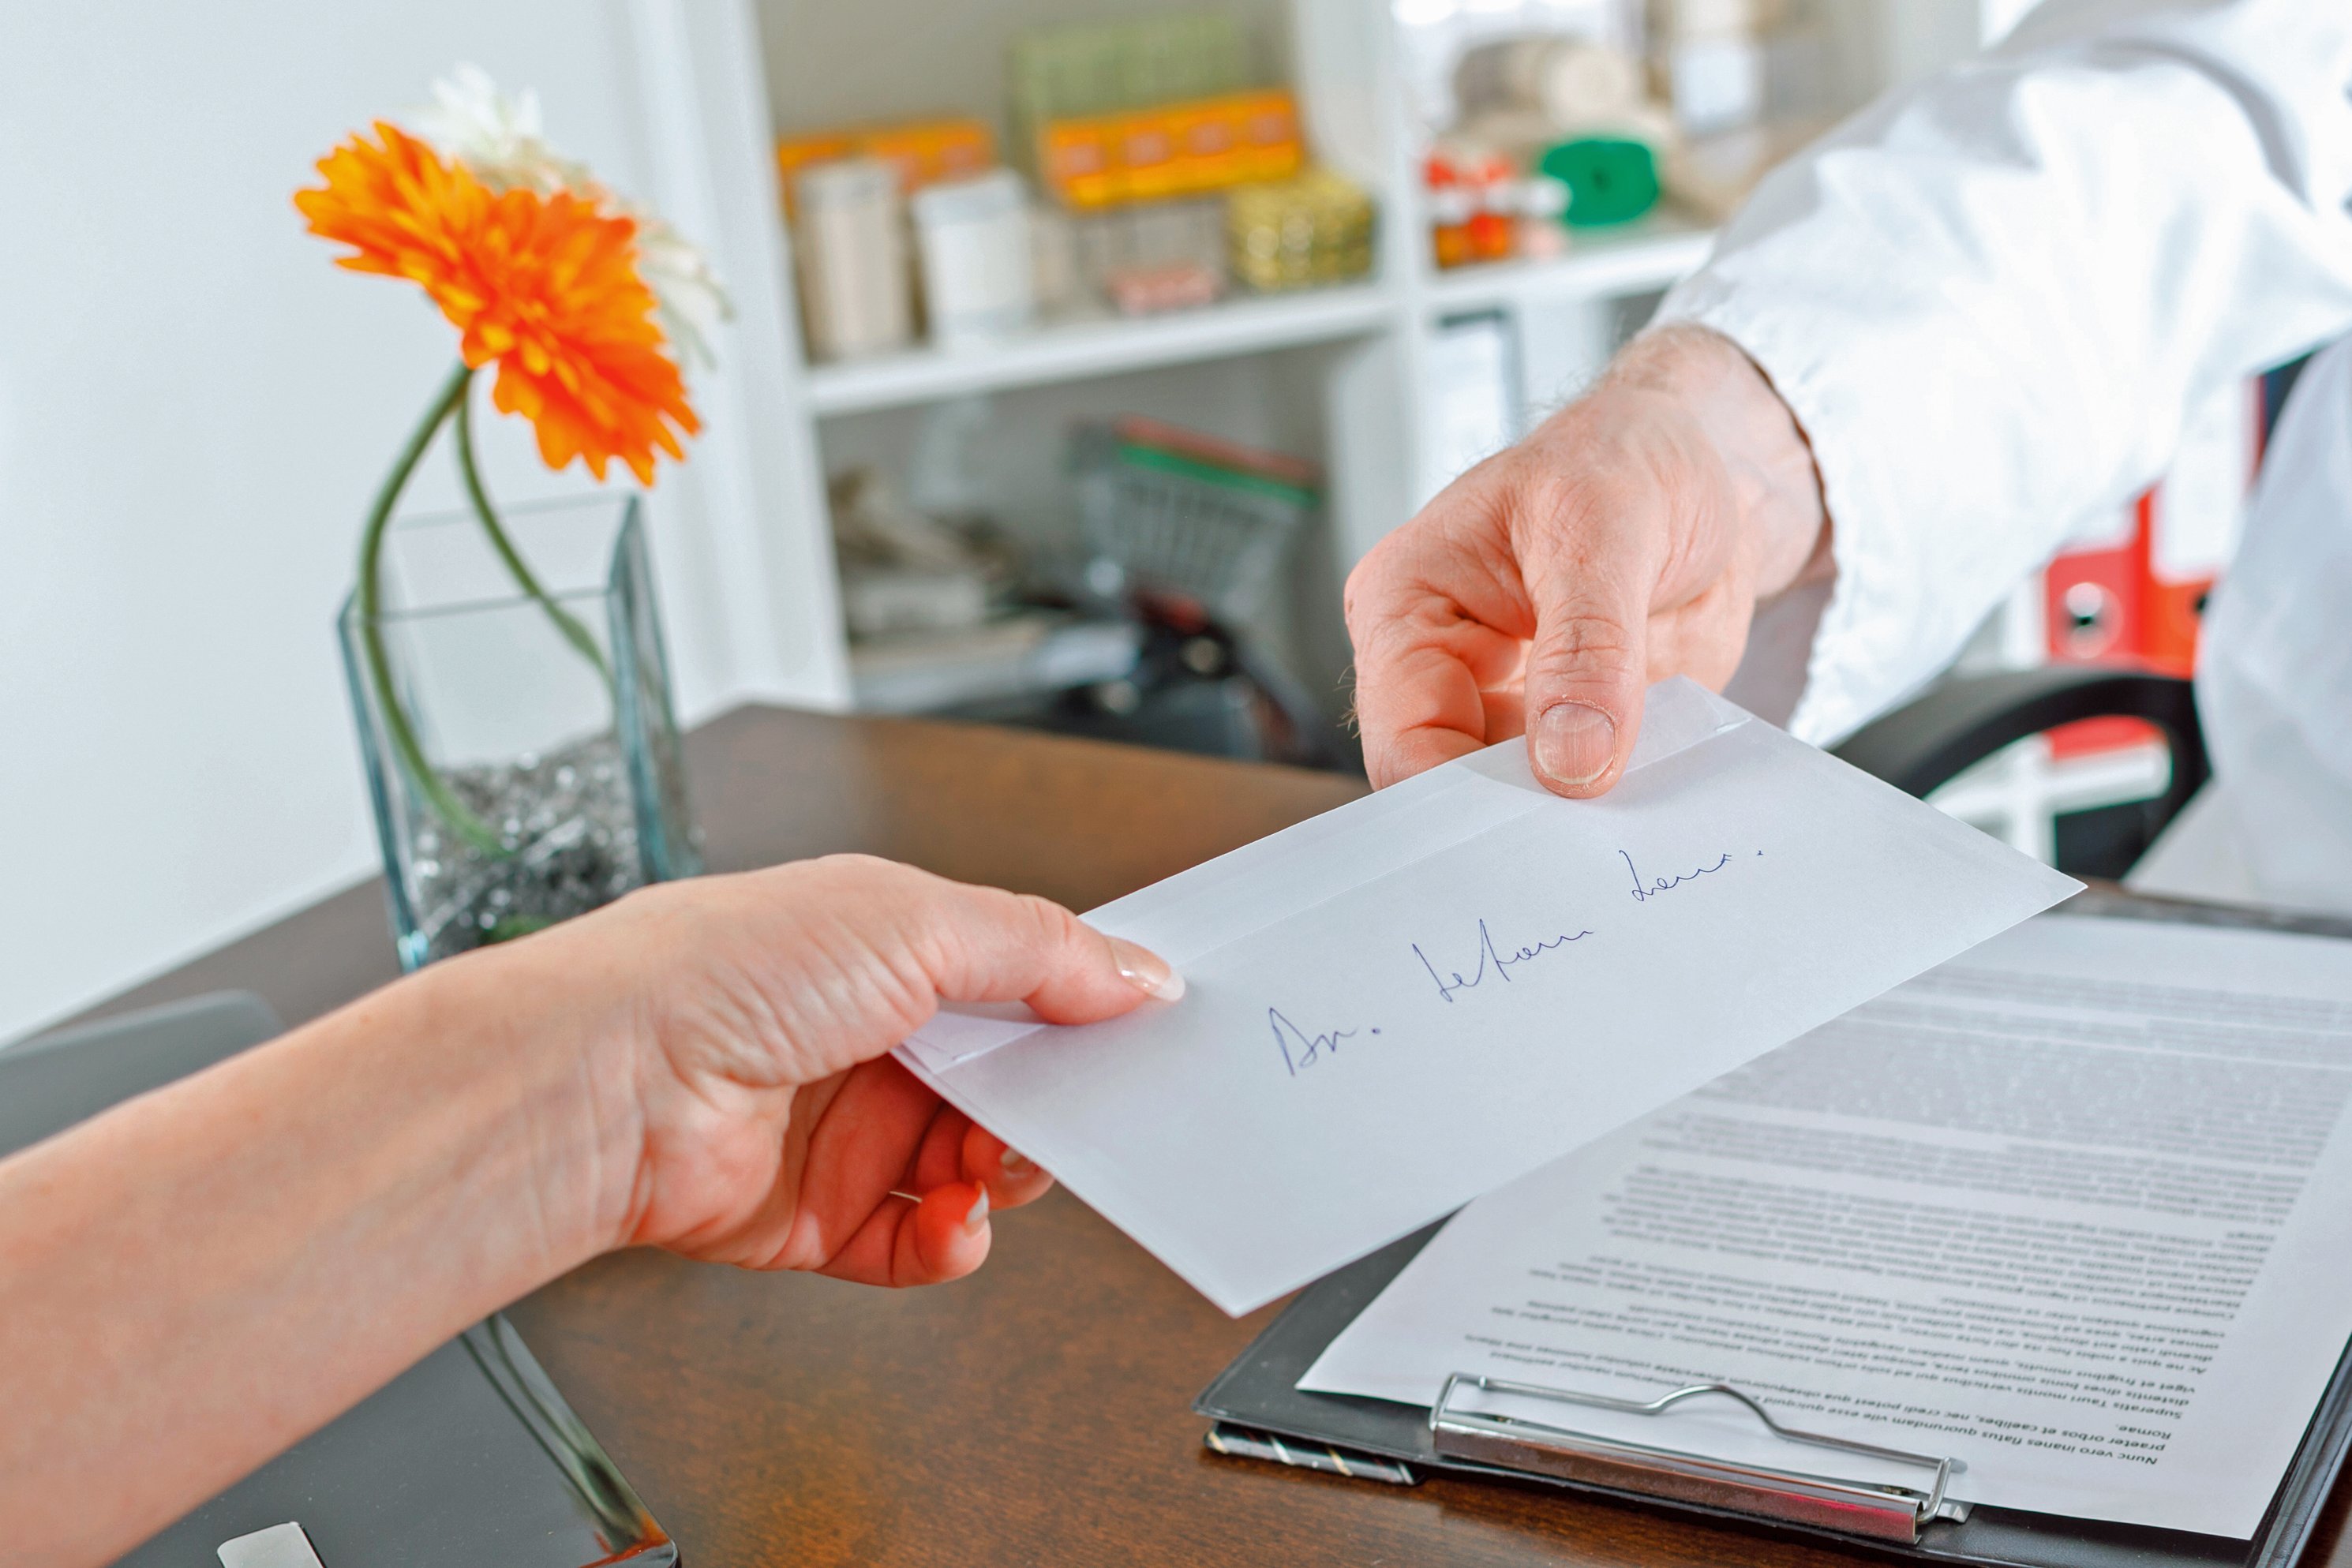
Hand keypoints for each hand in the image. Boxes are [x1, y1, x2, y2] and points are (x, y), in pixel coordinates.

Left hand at [536, 855, 1180, 1287]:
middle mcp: (866, 1036)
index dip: (1077, 1009)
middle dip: (1049, 1105)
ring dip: (1002, 1177)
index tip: (1135, 1033)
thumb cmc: (722, 970)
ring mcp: (840, 1131)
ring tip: (989, 1168)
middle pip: (1005, 1084)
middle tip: (1072, 1112)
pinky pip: (916, 1247)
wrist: (606, 1081)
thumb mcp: (916, 921)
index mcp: (888, 947)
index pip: (1014, 980)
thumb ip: (1041, 950)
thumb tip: (1134, 973)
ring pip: (972, 1171)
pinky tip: (951, 1225)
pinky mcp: (814, 1219)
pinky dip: (950, 1246)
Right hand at [1345, 325, 1829, 795]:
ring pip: (1522, 805)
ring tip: (1626, 825)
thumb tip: (1570, 761)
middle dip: (1514, 821)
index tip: (1531, 825)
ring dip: (1576, 822)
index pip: (1403, 735)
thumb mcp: (1607, 527)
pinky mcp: (1579, 734)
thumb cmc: (1624, 461)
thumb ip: (1589, 645)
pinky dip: (1625, 808)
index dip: (1456, 795)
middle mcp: (1445, 670)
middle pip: (1450, 787)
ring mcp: (1514, 710)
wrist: (1707, 470)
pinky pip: (1591, 798)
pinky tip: (1659, 803)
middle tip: (1579, 849)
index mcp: (1406, 606)